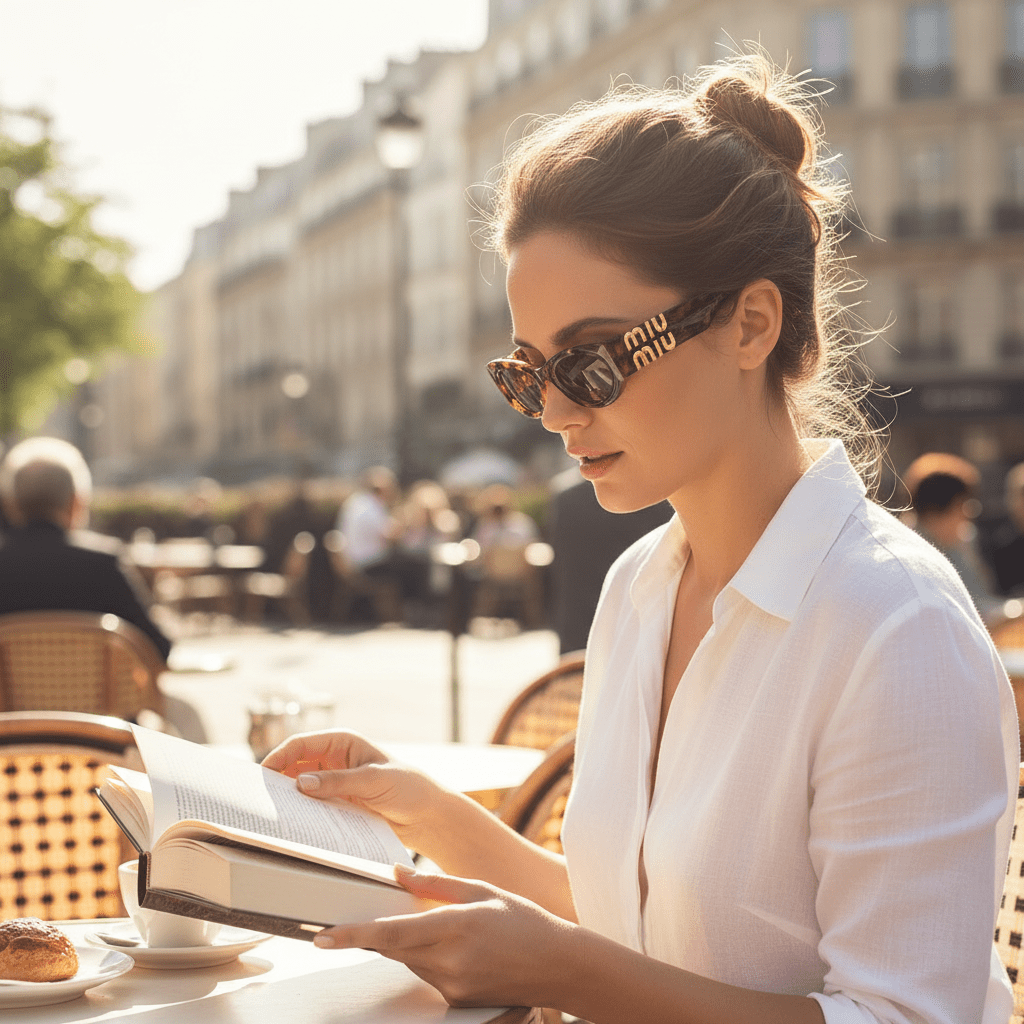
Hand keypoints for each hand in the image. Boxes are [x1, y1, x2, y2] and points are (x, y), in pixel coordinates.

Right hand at [261, 729, 446, 849]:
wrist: (425, 814)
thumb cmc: (407, 787)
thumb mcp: (374, 780)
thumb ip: (339, 781)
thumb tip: (301, 784)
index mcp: (342, 742)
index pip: (301, 744)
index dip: (279, 756)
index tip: (263, 775)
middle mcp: (334, 759)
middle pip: (294, 765)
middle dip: (277, 779)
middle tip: (260, 798)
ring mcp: (333, 782)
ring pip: (299, 787)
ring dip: (287, 798)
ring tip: (271, 814)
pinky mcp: (336, 803)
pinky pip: (311, 805)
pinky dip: (300, 812)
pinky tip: (292, 824)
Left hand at [313, 866, 580, 1009]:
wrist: (557, 965)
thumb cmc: (523, 919)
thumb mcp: (482, 889)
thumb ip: (435, 883)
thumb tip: (398, 873)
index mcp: (455, 926)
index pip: (391, 933)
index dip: (353, 935)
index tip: (322, 936)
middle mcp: (449, 961)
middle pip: (393, 947)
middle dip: (374, 933)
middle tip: (351, 920)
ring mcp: (452, 985)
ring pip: (409, 960)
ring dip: (407, 943)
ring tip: (442, 928)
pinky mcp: (456, 1000)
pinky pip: (427, 974)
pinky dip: (427, 957)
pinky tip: (457, 947)